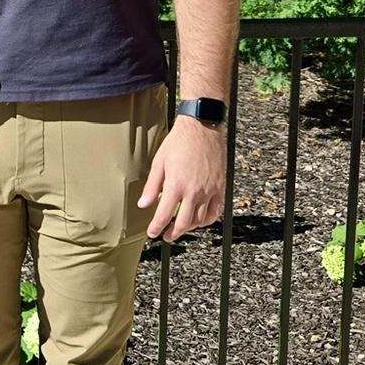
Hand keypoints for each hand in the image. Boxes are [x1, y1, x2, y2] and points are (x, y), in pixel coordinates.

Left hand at [137, 116, 225, 241]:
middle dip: (173, 233)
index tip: (152, 233)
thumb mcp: (159, 162)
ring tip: (181, 227)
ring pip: (200, 220)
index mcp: (176, 185)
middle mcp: (194, 191)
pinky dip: (207, 220)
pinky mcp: (220, 187)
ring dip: (189, 228)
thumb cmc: (178, 142)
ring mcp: (209, 190)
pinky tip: (200, 220)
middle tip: (166, 236)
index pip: (164, 215)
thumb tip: (143, 205)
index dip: (156, 228)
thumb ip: (152, 186)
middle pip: (184, 223)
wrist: (201, 127)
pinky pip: (215, 211)